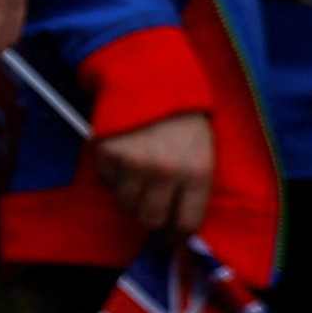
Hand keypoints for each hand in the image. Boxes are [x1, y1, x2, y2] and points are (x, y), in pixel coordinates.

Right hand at [92, 107, 219, 242]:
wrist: (153, 78)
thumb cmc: (185, 119)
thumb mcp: (205, 152)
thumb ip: (195, 188)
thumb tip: (181, 228)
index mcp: (197, 172)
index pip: (187, 223)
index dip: (179, 233)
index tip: (173, 234)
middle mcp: (164, 172)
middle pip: (151, 219)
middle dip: (152, 219)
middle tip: (152, 208)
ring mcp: (132, 163)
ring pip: (126, 204)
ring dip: (131, 198)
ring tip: (138, 180)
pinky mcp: (106, 153)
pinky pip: (106, 182)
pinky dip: (113, 177)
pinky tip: (124, 160)